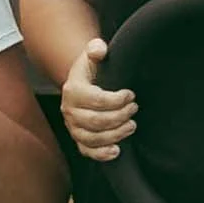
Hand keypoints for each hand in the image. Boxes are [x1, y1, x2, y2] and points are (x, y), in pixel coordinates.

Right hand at [60, 38, 135, 162]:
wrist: (81, 84)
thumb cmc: (90, 70)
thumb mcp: (92, 54)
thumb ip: (96, 48)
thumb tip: (100, 50)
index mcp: (73, 90)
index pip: (95, 99)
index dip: (116, 99)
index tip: (131, 94)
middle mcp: (69, 110)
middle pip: (96, 121)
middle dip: (119, 116)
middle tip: (134, 109)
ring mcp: (73, 127)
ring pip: (93, 138)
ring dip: (116, 134)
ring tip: (132, 125)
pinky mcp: (78, 139)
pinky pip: (87, 151)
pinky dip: (102, 154)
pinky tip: (117, 150)